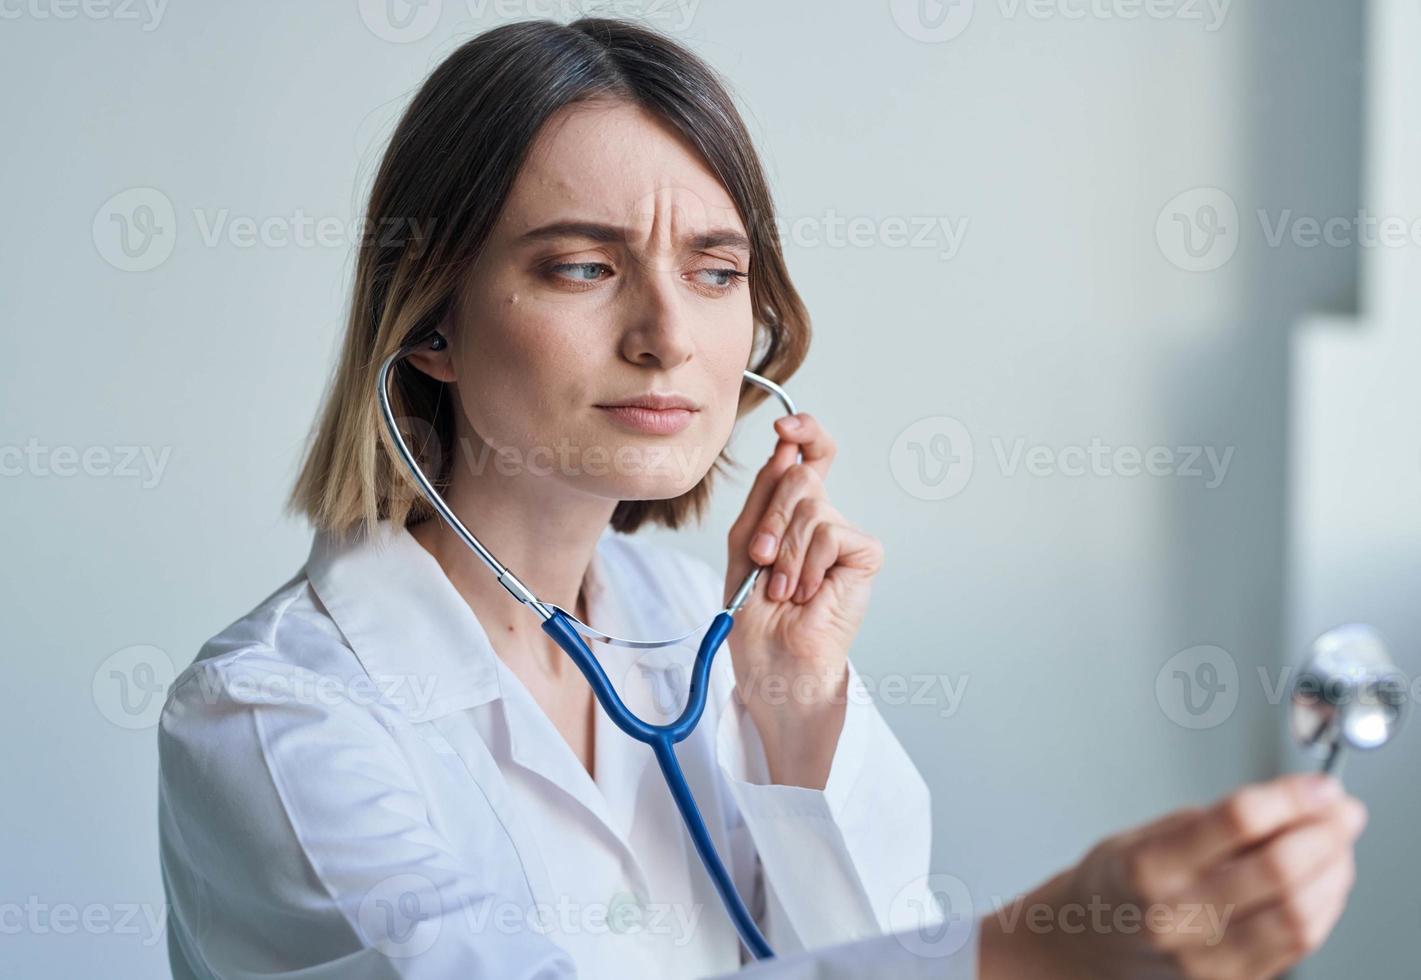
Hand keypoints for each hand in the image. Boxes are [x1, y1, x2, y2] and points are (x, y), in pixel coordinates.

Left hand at [723, 412, 883, 788]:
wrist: (771, 661)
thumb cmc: (755, 615)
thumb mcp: (744, 544)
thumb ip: (763, 496)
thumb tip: (785, 450)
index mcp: (793, 513)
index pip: (809, 455)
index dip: (803, 432)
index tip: (784, 428)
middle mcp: (822, 519)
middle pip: (800, 478)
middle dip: (770, 520)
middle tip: (761, 560)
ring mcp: (844, 537)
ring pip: (812, 508)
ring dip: (784, 553)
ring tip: (782, 588)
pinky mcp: (864, 556)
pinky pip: (831, 533)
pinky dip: (808, 564)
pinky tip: (807, 592)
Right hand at [979, 773, 1366, 979]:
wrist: (1079, 948)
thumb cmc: (1109, 888)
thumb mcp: (1141, 834)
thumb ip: (1211, 822)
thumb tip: (1287, 807)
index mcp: (1147, 867)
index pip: (1237, 821)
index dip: (1291, 796)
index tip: (1317, 785)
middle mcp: (1176, 916)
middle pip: (1278, 869)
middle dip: (1324, 832)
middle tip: (1340, 810)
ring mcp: (1205, 958)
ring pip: (1298, 913)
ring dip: (1333, 872)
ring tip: (1337, 845)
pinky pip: (1296, 946)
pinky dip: (1323, 909)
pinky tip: (1323, 884)